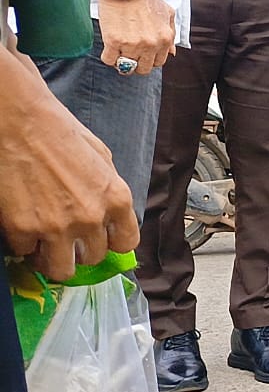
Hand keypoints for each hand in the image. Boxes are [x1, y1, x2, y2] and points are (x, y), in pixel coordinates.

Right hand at [0, 57, 137, 279]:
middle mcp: (92, 217)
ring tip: (45, 247)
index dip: (111, 243)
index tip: (100, 240)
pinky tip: (22, 224)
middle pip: (93, 258)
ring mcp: (57, 227)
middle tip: (67, 239)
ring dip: (53, 260)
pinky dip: (23, 243)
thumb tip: (108, 214)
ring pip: (62, 270)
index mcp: (117, 198)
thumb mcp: (102, 158)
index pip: (126, 243)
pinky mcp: (23, 229)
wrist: (19, 121)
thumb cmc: (60, 132)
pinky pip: (26, 252)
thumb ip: (108, 190)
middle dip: (80, 250)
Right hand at [98, 0, 175, 74]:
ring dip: (120, 61)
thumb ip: (171, 33)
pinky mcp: (114, 41)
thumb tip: (171, 53)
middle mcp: (151, 44)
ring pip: (125, 67)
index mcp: (165, 39)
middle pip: (143, 69)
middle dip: (136, 64)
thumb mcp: (167, 13)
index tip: (141, 55)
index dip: (148, 60)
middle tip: (129, 55)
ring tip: (118, 51)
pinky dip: (107, 57)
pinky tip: (109, 48)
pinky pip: (109, 60)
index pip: (158, 62)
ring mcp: (132, 44)